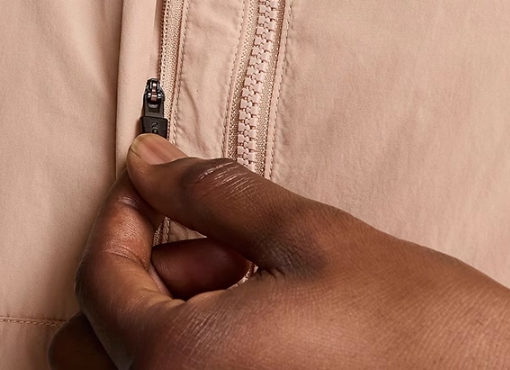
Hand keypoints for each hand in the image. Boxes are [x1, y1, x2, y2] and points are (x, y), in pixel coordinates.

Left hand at [49, 133, 509, 368]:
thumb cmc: (411, 319)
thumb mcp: (306, 234)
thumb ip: (213, 193)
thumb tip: (150, 160)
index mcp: (182, 365)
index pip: (99, 278)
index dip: (123, 213)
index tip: (155, 179)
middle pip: (98, 329)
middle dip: (148, 265)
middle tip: (220, 237)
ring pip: (129, 360)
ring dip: (167, 302)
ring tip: (248, 271)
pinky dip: (192, 336)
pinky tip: (258, 309)